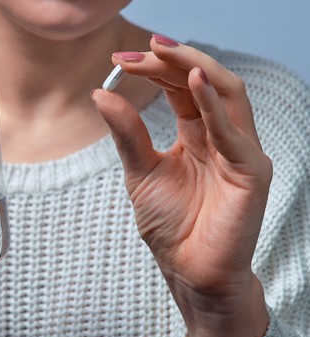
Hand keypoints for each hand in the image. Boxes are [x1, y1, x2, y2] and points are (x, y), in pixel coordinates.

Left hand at [92, 35, 270, 336]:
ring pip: (227, 93)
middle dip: (174, 60)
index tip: (121, 59)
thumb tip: (101, 92)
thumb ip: (127, 133)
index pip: (182, 88)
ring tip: (163, 51)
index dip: (156, 69)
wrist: (188, 272)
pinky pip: (233, 131)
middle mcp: (222, 137)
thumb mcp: (140, 171)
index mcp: (198, 135)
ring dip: (195, 68)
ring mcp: (240, 152)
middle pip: (205, 82)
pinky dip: (213, 104)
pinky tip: (192, 82)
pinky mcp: (250, 172)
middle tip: (141, 48)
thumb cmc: (170, 226)